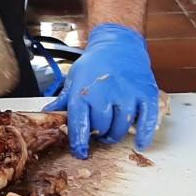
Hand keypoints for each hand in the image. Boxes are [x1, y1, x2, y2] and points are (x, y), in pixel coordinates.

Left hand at [43, 23, 158, 158]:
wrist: (119, 44)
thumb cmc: (95, 63)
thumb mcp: (74, 79)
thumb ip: (63, 100)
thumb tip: (48, 114)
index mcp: (84, 91)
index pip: (79, 124)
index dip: (79, 142)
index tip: (80, 151)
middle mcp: (105, 94)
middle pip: (101, 128)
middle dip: (98, 134)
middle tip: (98, 131)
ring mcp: (128, 94)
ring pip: (122, 127)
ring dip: (116, 134)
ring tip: (111, 131)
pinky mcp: (146, 94)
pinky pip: (148, 121)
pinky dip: (144, 135)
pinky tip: (140, 143)